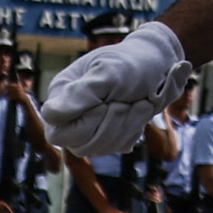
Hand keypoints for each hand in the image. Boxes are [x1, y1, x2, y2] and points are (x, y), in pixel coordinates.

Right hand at [41, 19, 188, 157]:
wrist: (162, 66)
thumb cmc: (133, 63)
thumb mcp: (109, 72)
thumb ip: (81, 93)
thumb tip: (49, 115)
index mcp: (63, 93)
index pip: (57, 130)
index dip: (83, 122)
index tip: (105, 102)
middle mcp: (71, 112)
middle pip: (78, 144)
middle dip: (109, 125)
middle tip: (125, 102)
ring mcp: (89, 125)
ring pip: (98, 148)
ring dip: (125, 126)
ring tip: (140, 104)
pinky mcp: (109, 133)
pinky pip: (116, 147)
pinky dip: (133, 131)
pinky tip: (139, 112)